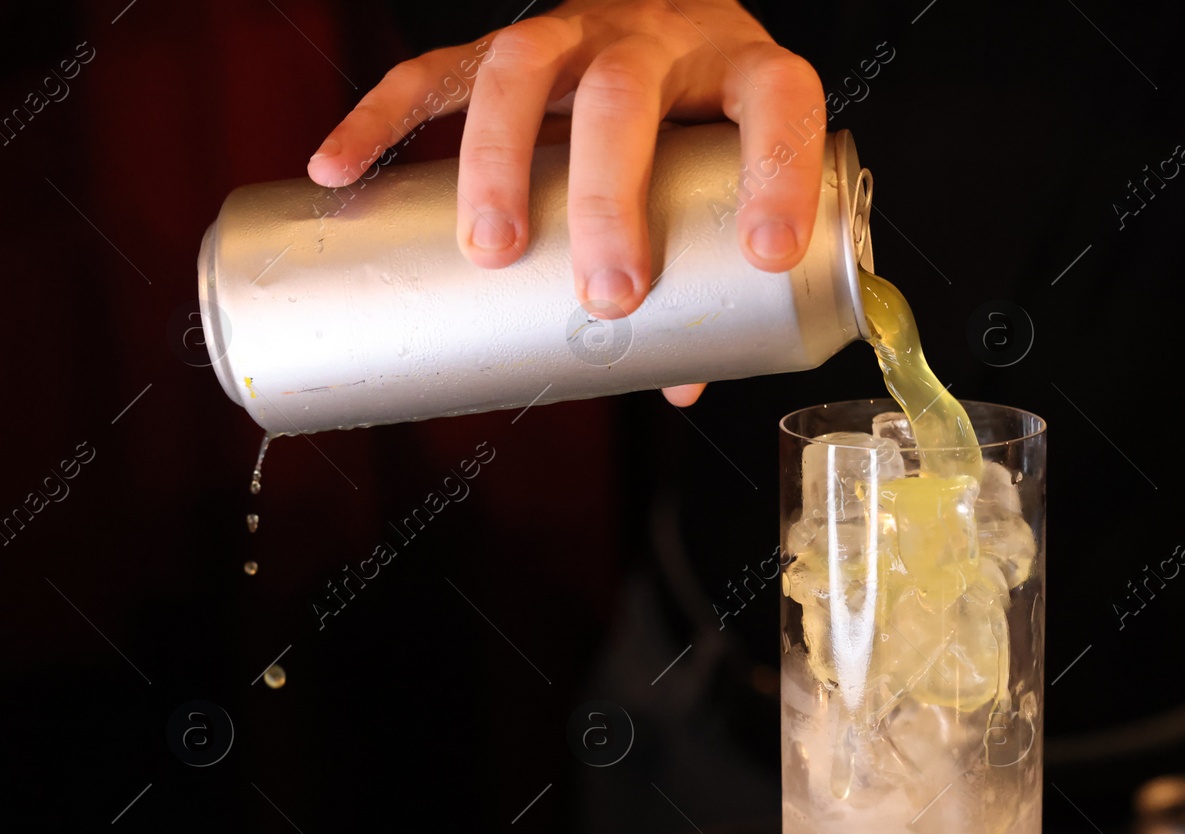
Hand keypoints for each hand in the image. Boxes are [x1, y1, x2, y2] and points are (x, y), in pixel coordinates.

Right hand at [307, 0, 826, 407]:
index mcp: (742, 70)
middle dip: (609, 199)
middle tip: (608, 294)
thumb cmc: (707, 123)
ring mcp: (577, 31)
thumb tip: (677, 380)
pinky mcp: (508, 45)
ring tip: (489, 251)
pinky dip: (381, 120)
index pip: (776, 104)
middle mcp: (657, 38)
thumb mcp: (728, 180)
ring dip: (497, 161)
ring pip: (522, 70)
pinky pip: (434, 71)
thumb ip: (711, 276)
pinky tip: (340, 170)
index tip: (767, 255)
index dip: (777, 176)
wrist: (671, 23)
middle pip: (623, 96)